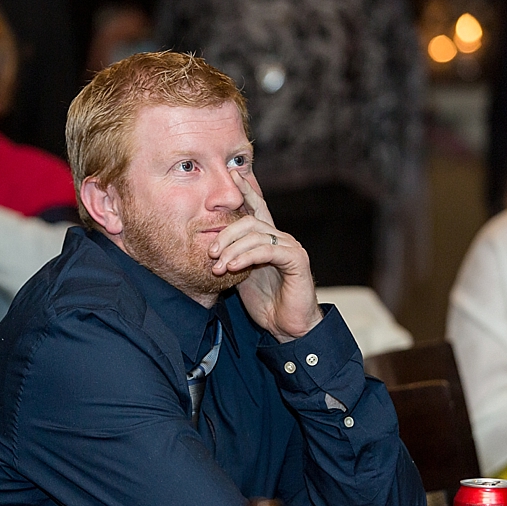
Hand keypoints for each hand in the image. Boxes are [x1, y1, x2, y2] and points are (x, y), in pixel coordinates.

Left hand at [210, 166, 317, 340]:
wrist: (289, 330)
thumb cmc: (267, 306)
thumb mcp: (243, 277)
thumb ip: (233, 258)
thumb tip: (211, 247)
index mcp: (268, 240)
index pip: (256, 208)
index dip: (245, 190)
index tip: (232, 175)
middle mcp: (280, 238)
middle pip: (249, 220)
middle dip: (226, 233)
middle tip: (210, 252)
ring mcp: (289, 247)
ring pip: (256, 234)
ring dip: (232, 249)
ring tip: (219, 265)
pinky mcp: (296, 260)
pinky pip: (267, 250)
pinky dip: (247, 256)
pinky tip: (234, 267)